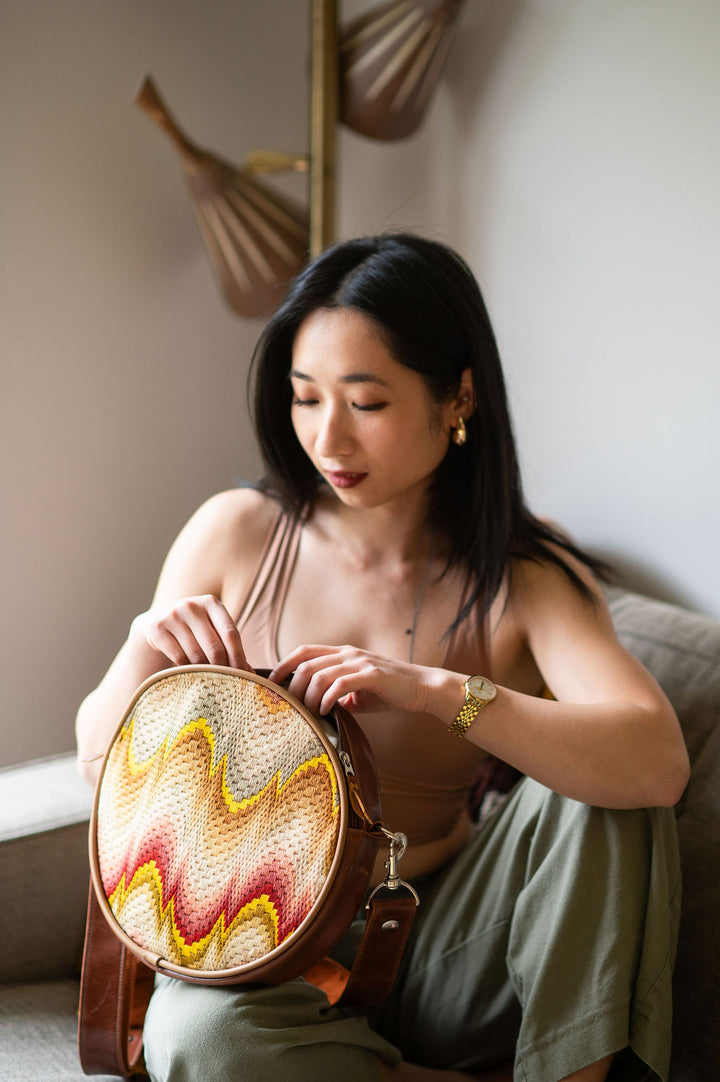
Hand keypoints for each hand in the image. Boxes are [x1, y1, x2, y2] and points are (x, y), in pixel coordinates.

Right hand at [130, 594, 250, 670]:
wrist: (159, 621)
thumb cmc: (195, 629)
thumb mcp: (213, 629)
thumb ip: (230, 646)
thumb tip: (251, 674)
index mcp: (212, 603)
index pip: (230, 633)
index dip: (239, 656)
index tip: (244, 675)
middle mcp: (192, 606)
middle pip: (214, 646)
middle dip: (224, 668)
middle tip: (229, 683)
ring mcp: (173, 616)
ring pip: (196, 655)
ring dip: (206, 671)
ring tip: (211, 680)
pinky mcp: (158, 629)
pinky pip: (179, 658)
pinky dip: (188, 670)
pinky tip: (192, 674)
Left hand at [269, 644, 432, 716]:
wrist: (422, 689)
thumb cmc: (389, 692)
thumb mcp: (357, 693)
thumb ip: (336, 695)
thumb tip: (314, 710)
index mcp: (342, 654)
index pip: (304, 651)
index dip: (285, 664)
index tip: (272, 682)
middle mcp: (348, 654)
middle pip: (306, 664)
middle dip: (292, 687)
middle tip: (290, 708)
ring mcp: (360, 663)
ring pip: (320, 674)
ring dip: (309, 696)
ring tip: (308, 713)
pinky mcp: (372, 675)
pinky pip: (341, 684)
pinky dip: (328, 698)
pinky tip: (326, 711)